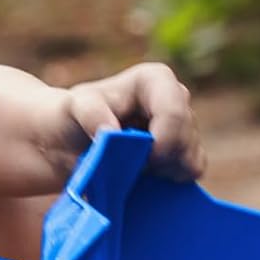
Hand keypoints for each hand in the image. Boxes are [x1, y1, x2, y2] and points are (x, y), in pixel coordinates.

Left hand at [58, 63, 204, 180]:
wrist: (67, 139)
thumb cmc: (72, 116)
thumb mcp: (75, 109)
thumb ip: (91, 114)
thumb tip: (112, 133)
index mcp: (156, 79)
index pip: (174, 114)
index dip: (160, 142)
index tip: (137, 159)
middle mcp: (176, 98)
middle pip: (186, 140)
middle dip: (158, 161)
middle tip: (126, 164)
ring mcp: (184, 125)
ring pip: (191, 159)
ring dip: (161, 172)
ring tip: (130, 166)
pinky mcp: (186, 150)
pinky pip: (192, 172)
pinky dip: (168, 180)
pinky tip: (143, 174)